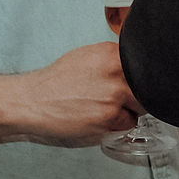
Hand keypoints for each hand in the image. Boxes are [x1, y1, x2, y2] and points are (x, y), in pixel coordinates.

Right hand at [10, 42, 141, 145]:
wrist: (30, 101)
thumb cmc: (55, 83)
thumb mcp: (86, 58)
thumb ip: (113, 60)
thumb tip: (137, 66)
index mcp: (111, 52)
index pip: (147, 65)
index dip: (143, 77)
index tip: (138, 83)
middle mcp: (115, 70)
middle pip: (148, 86)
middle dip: (137, 94)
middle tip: (119, 99)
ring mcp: (114, 93)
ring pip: (142, 106)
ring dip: (129, 110)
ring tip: (104, 109)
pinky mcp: (109, 116)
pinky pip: (129, 124)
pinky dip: (118, 125)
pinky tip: (99, 119)